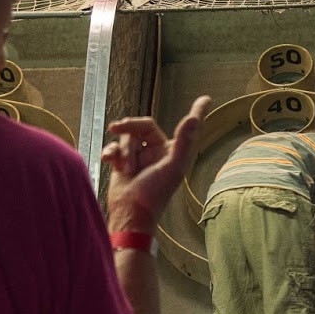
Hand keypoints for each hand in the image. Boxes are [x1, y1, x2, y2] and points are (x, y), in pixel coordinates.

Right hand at [102, 97, 206, 230]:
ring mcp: (140, 156)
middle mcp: (158, 152)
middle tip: (117, 127)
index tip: (206, 99)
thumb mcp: (173, 167)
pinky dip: (110, 152)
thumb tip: (193, 119)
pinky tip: (108, 160)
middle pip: (142, 125)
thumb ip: (184, 142)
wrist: (129, 213)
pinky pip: (114, 147)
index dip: (196, 112)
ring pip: (126, 136)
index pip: (185, 126)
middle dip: (130, 127)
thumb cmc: (154, 194)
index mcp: (173, 152)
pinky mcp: (123, 162)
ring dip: (123, 150)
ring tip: (125, 169)